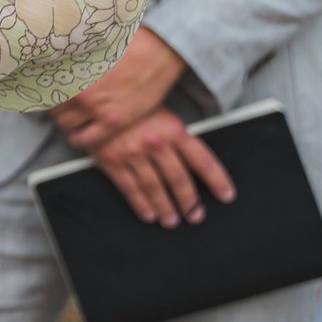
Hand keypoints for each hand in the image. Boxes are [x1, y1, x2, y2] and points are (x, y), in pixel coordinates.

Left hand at [52, 26, 188, 151]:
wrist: (159, 51)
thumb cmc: (128, 43)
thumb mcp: (92, 44)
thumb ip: (74, 57)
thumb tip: (55, 59)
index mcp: (73, 70)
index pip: (44, 88)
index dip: (41, 92)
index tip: (39, 94)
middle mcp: (81, 90)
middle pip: (52, 108)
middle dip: (52, 109)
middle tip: (54, 109)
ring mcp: (97, 107)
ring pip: (66, 124)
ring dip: (63, 124)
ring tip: (65, 121)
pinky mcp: (114, 120)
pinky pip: (88, 138)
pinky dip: (78, 140)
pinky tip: (76, 138)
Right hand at [89, 107, 234, 227]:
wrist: (95, 101)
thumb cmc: (130, 106)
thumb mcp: (160, 113)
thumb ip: (176, 136)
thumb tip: (195, 162)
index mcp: (173, 129)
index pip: (203, 160)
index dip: (217, 180)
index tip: (226, 195)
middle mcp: (156, 143)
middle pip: (179, 179)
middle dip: (189, 202)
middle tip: (195, 215)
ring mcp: (133, 153)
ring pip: (155, 188)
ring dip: (166, 208)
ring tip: (172, 220)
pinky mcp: (112, 161)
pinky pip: (130, 188)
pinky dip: (141, 204)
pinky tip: (148, 214)